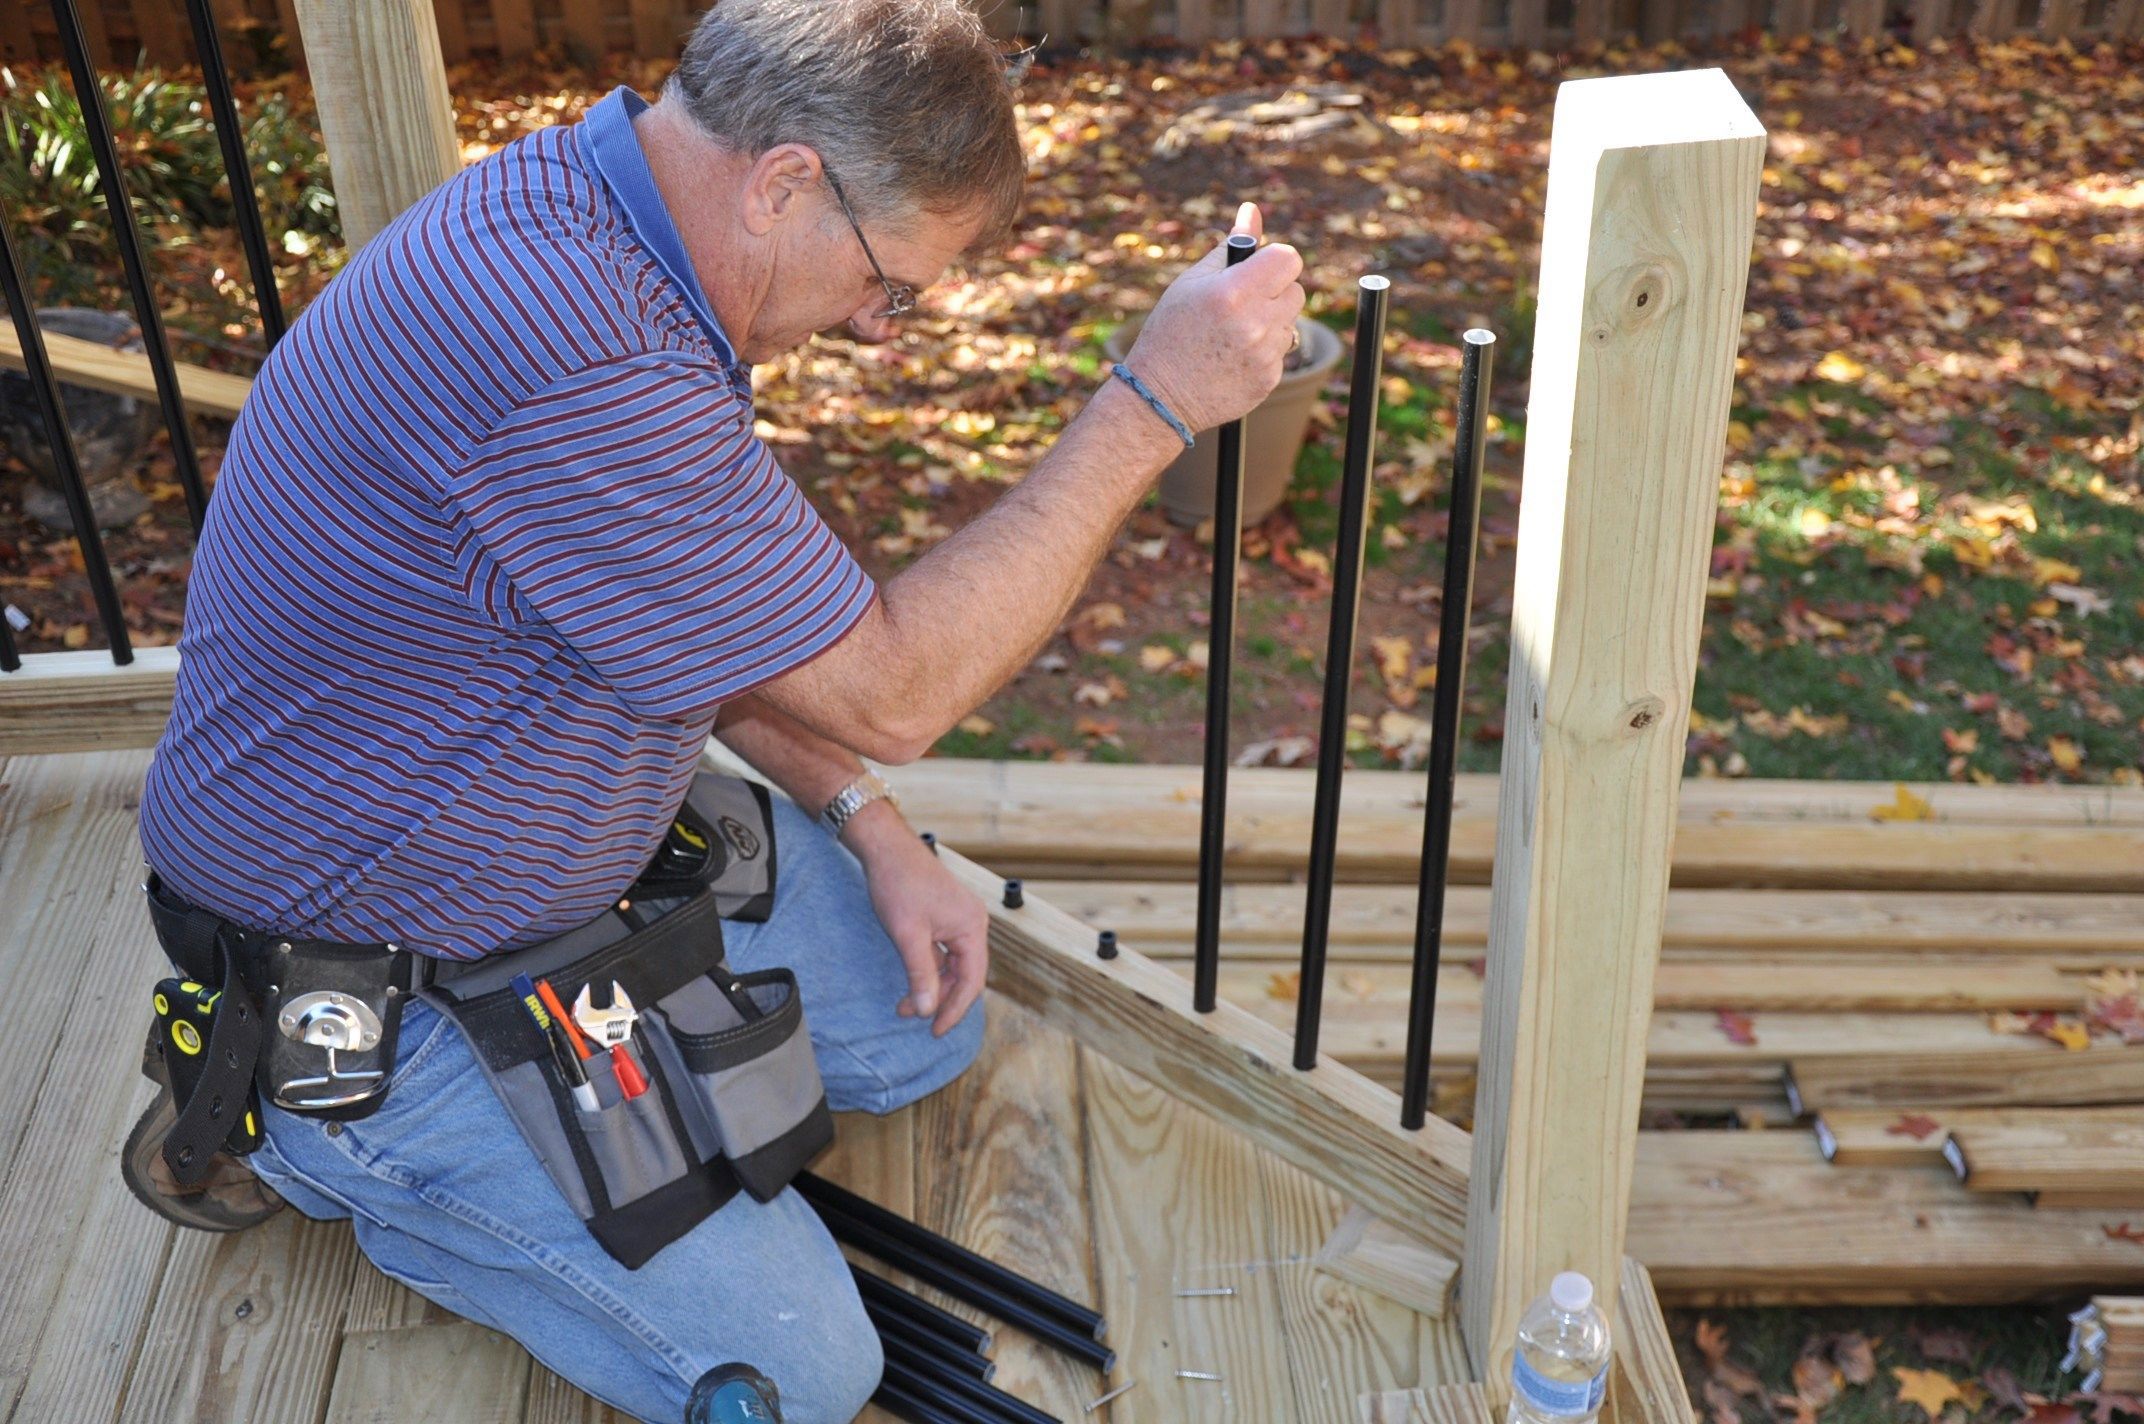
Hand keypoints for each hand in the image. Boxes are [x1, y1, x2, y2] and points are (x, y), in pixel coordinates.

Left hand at [848, 806, 989, 1035]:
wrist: (886, 847)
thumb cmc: (899, 884)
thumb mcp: (908, 935)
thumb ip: (921, 974)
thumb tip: (926, 1011)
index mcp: (972, 928)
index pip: (972, 981)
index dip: (954, 1010)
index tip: (934, 1031)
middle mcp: (972, 924)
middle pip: (964, 975)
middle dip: (938, 999)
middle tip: (911, 1017)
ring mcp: (959, 919)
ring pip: (952, 965)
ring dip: (930, 985)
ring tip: (903, 1004)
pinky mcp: (945, 916)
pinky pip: (943, 952)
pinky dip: (927, 969)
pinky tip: (910, 980)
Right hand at [1123, 202, 1306, 434]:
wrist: (1159, 397)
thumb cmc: (1170, 332)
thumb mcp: (1193, 282)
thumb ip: (1231, 246)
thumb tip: (1252, 211)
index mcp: (1234, 292)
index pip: (1289, 259)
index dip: (1276, 261)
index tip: (1260, 270)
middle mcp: (1255, 323)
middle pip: (1296, 290)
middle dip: (1274, 292)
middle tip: (1241, 304)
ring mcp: (1265, 354)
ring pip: (1290, 322)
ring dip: (1270, 322)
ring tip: (1232, 335)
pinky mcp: (1269, 379)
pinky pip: (1282, 352)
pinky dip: (1264, 351)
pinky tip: (1233, 357)